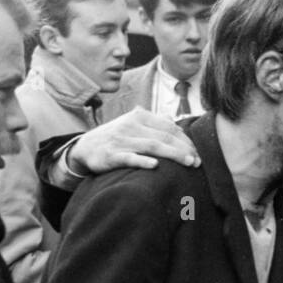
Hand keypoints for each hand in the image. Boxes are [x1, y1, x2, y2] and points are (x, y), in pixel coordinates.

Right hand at [71, 108, 198, 173]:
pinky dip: (142, 161)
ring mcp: (120, 140)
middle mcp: (131, 125)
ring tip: (189, 163)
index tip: (198, 152)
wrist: (85, 147)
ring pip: (152, 146)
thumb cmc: (115, 138)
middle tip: (198, 162)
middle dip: (184, 149)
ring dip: (173, 155)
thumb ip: (153, 123)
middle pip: (164, 136)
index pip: (169, 126)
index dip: (186, 139)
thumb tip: (174, 121)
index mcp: (139, 116)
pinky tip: (155, 166)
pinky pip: (129, 158)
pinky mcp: (110, 156)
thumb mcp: (132, 125)